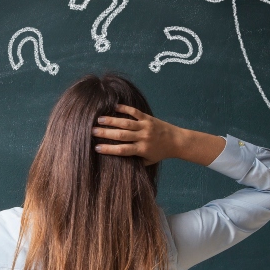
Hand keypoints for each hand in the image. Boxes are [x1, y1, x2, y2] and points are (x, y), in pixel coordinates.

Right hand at [93, 104, 224, 165]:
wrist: (177, 141)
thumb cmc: (161, 152)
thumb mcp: (148, 161)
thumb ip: (135, 161)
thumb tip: (118, 162)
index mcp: (141, 150)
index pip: (122, 150)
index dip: (109, 149)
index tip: (96, 148)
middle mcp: (143, 137)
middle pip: (121, 135)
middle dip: (105, 133)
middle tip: (92, 131)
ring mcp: (145, 126)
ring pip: (126, 123)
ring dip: (112, 120)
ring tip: (99, 119)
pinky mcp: (148, 118)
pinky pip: (134, 112)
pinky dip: (124, 109)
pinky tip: (114, 107)